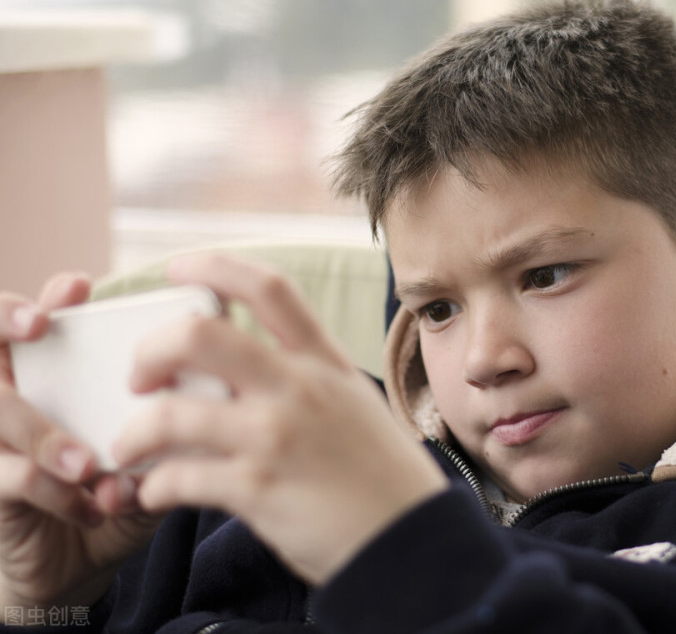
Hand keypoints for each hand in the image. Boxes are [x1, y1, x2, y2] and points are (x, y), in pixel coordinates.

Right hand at [0, 273, 160, 612]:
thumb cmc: (121, 491)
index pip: (42, 316)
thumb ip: (173, 424)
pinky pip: (8, 473)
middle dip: (4, 320)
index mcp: (57, 375)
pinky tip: (90, 505)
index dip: (51, 296)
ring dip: (40, 431)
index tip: (78, 287)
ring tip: (86, 463)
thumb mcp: (154, 452)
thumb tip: (207, 398)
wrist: (81, 562)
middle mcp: (18, 393)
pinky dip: (51, 488)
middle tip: (38, 325)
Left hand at [114, 253, 447, 584]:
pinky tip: (157, 494)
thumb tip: (254, 369)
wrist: (412, 542)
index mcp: (326, 363)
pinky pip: (178, 478)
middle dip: (151, 349)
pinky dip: (154, 487)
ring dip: (133, 433)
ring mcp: (276, 437)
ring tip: (129, 450)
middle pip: (199, 335)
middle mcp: (300, 389)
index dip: (215, 266)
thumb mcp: (357, 405)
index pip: (269, 288)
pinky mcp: (259, 490)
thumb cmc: (385, 478)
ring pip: (170, 413)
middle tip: (141, 377)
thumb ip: (310, 379)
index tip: (178, 267)